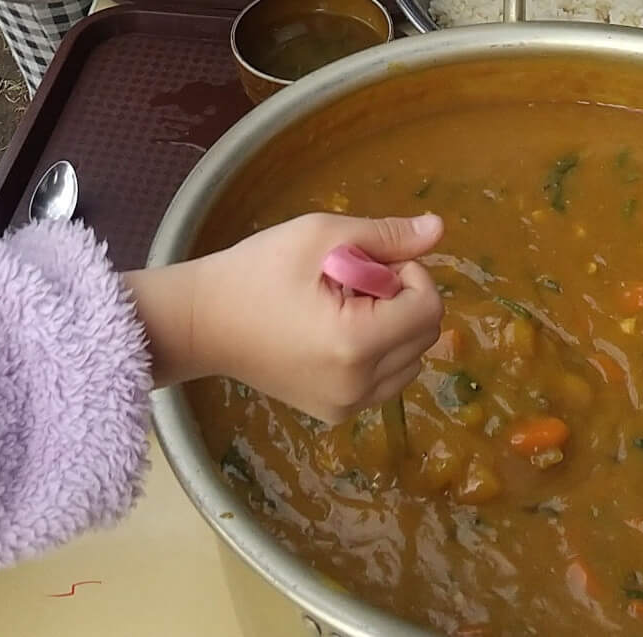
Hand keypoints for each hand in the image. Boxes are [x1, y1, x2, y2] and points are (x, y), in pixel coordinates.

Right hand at [131, 213, 445, 420]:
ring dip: (394, 328)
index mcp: (356, 342)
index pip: (429, 307)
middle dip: (402, 299)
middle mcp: (359, 386)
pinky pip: (386, 381)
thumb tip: (439, 229)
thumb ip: (385, 235)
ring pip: (411, 361)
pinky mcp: (336, 414)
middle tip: (353, 281)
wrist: (203, 322)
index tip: (368, 263)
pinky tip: (337, 333)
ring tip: (344, 308)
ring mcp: (348, 406)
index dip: (409, 274)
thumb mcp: (320, 236)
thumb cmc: (257, 271)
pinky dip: (378, 353)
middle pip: (425, 336)